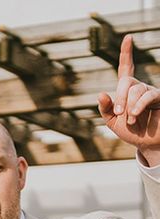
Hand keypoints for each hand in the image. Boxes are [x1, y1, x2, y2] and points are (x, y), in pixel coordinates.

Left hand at [98, 35, 159, 165]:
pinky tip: (135, 115)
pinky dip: (139, 105)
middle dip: (120, 98)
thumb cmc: (130, 132)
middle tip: (118, 113)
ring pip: (137, 90)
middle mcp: (139, 87)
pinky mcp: (159, 98)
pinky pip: (148, 95)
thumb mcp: (112, 122)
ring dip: (130, 106)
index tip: (128, 37)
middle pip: (127, 82)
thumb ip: (105, 109)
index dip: (127, 53)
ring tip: (131, 119)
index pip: (126, 67)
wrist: (146, 143)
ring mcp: (150, 91)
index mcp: (126, 91)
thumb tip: (101, 93)